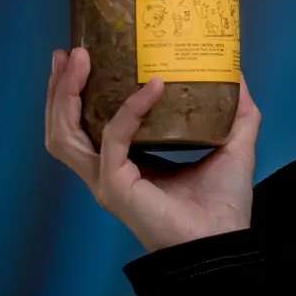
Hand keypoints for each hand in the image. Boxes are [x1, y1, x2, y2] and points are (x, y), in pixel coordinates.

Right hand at [44, 46, 259, 252]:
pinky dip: (129, 111)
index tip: (81, 56)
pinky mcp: (117, 187)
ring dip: (67, 96)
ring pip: (67, 135)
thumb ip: (234, 112)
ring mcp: (107, 181)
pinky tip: (152, 88)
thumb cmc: (223, 205)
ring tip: (80, 61)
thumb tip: (236, 75)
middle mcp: (107, 172)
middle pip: (63, 127)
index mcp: (125, 164)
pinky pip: (114, 140)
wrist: (225, 243)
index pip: (85, 124)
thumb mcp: (231, 146)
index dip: (75, 93)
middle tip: (70, 52)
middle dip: (60, 88)